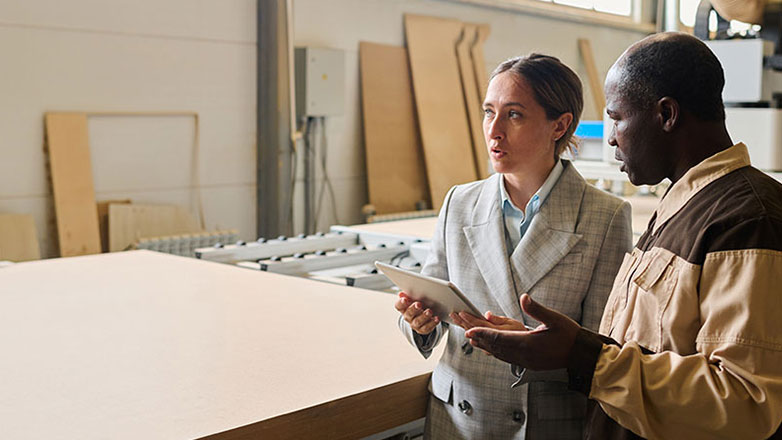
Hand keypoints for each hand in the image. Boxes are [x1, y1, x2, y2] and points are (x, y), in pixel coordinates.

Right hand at [394, 292, 439, 334]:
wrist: (422, 319)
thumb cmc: (417, 306)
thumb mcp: (413, 300)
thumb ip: (409, 296)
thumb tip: (401, 294)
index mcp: (403, 308)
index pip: (398, 306)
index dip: (401, 303)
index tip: (405, 299)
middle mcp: (408, 317)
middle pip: (409, 314)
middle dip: (414, 309)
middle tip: (419, 304)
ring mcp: (415, 324)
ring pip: (418, 322)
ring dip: (424, 316)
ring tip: (429, 311)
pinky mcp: (422, 329)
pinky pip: (427, 327)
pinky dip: (432, 323)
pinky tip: (436, 318)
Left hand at [464, 294, 579, 369]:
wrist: (581, 356)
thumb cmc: (570, 336)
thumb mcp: (555, 319)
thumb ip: (537, 309)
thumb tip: (524, 297)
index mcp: (528, 344)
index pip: (499, 338)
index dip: (482, 333)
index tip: (469, 329)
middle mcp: (523, 355)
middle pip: (494, 346)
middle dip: (478, 336)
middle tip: (464, 327)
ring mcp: (525, 361)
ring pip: (498, 353)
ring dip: (484, 344)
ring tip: (470, 337)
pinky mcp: (528, 363)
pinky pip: (505, 358)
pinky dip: (494, 351)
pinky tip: (490, 348)